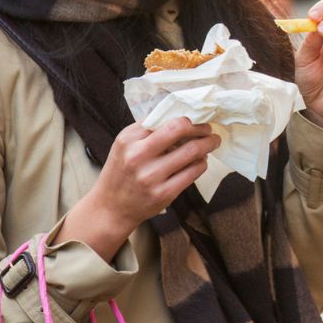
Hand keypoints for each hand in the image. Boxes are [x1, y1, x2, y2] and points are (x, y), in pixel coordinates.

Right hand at [61, 118, 219, 260]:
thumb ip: (147, 129)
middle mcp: (138, 156)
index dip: (187, 118)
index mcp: (128, 139)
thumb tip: (179, 113)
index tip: (197, 119)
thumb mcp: (125, 145)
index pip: (165, 119)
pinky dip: (202, 163)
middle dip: (201, 127)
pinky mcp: (163, 194)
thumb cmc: (121, 172)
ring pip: (192, 151)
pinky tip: (201, 161)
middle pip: (179, 129)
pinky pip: (193, 172)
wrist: (111, 208)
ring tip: (212, 142)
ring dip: (208, 144)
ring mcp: (151, 176)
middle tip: (210, 129)